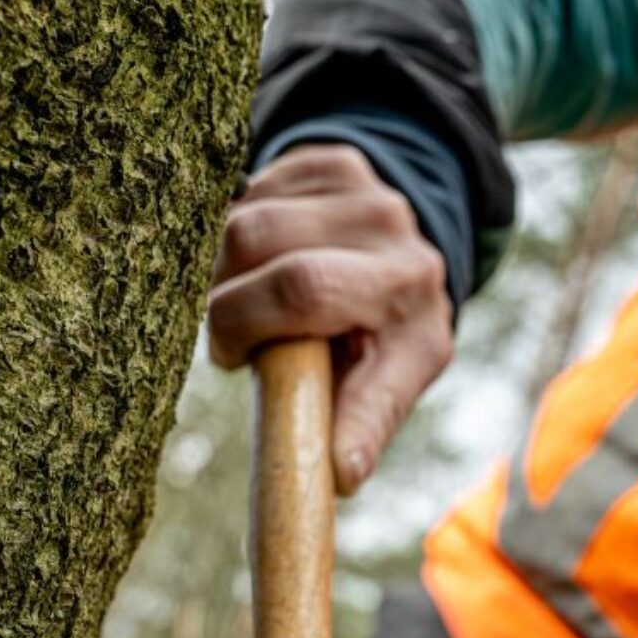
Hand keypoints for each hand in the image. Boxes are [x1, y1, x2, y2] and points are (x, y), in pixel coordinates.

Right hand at [209, 143, 454, 494]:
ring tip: (248, 298)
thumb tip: (340, 476)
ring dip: (223, 271)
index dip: (277, 347)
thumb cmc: (382, 333)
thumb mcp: (386, 380)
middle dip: (228, 310)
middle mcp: (400, 243)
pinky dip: (235, 231)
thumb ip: (363, 421)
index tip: (254, 390)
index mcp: (414, 310)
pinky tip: (261, 256)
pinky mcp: (333, 161)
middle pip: (271, 262)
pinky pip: (248, 193)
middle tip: (233, 342)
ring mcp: (367, 193)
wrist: (404, 248)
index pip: (321, 309)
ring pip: (244, 224)